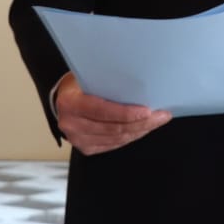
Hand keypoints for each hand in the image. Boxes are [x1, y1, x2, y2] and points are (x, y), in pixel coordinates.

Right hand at [55, 74, 169, 155]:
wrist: (61, 100)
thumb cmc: (78, 84)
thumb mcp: (86, 76)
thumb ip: (106, 80)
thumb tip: (137, 81)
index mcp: (70, 103)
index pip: (103, 111)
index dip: (127, 113)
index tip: (147, 111)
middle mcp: (72, 124)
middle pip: (113, 128)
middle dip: (142, 123)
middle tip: (161, 116)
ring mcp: (78, 139)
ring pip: (116, 139)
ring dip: (139, 131)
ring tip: (157, 122)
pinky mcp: (86, 148)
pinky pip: (113, 145)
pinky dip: (130, 137)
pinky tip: (142, 129)